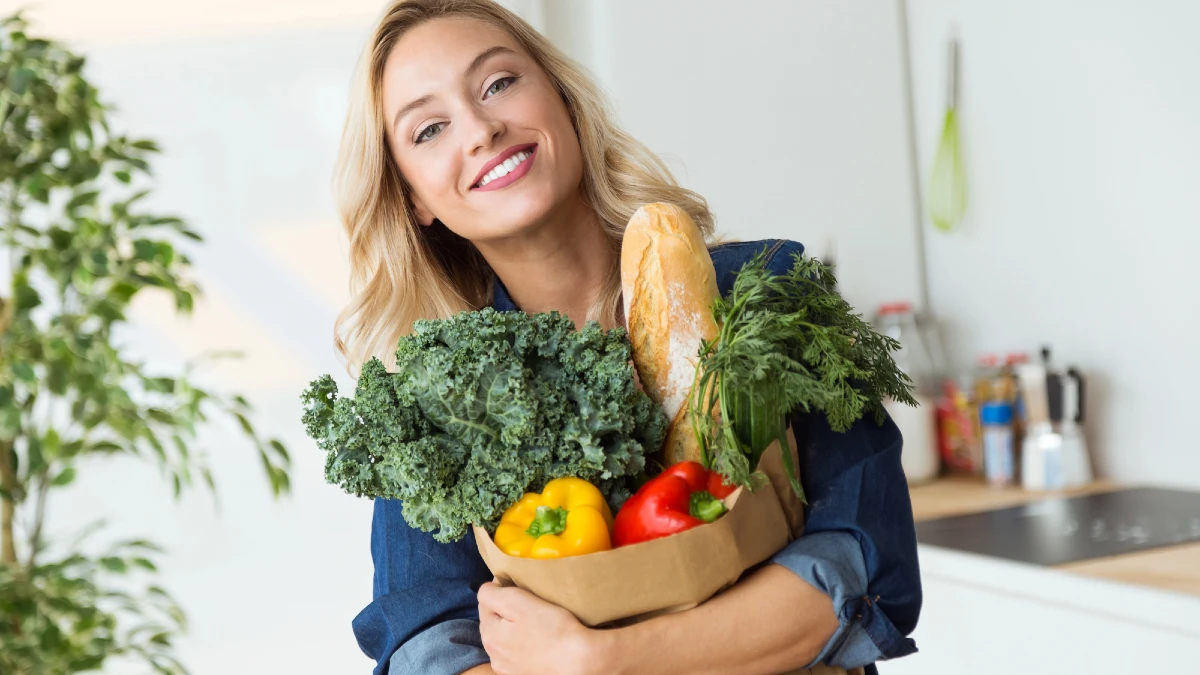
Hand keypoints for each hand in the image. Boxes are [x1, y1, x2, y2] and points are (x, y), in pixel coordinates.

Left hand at [477, 580, 604, 674]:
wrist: (580, 661)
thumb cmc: (552, 628)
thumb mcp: (518, 602)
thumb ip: (492, 594)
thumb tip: (488, 588)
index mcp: (489, 634)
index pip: (485, 600)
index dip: (502, 588)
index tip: (521, 586)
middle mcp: (493, 655)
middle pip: (493, 621)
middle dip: (505, 609)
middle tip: (529, 602)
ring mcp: (507, 668)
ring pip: (503, 638)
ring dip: (512, 627)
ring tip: (534, 621)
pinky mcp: (523, 674)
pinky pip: (516, 653)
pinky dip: (522, 643)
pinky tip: (537, 640)